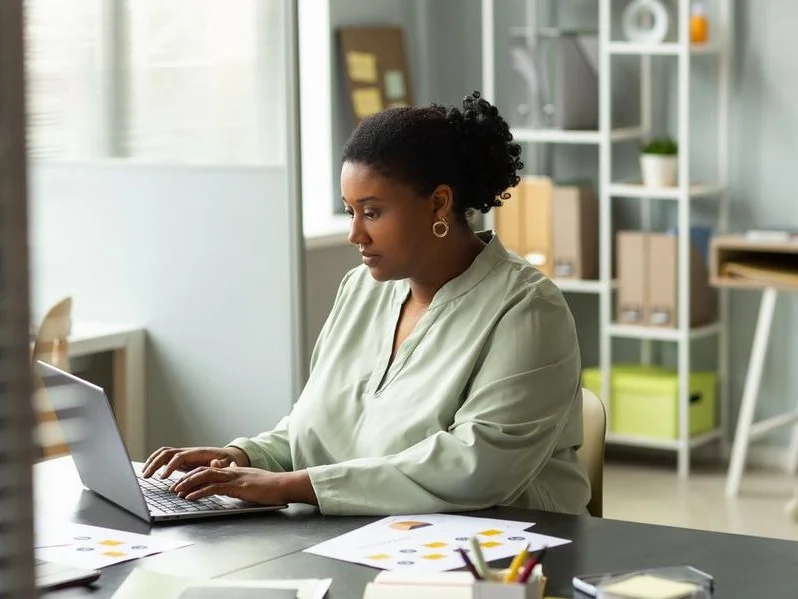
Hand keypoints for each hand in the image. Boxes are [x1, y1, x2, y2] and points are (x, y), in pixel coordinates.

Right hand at [141, 446, 249, 478]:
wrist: (228, 457)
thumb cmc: (227, 461)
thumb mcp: (227, 463)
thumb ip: (221, 465)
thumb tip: (215, 463)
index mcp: (197, 453)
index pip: (179, 457)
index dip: (170, 466)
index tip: (162, 477)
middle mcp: (188, 452)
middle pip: (167, 453)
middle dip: (155, 463)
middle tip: (146, 476)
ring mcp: (184, 455)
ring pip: (164, 453)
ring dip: (152, 461)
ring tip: (144, 474)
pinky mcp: (181, 461)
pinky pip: (165, 459)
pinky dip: (156, 463)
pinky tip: (150, 472)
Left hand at [170, 464, 316, 505]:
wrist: (284, 485)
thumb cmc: (271, 486)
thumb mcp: (250, 480)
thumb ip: (236, 478)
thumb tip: (224, 473)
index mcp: (234, 471)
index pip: (209, 469)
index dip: (194, 475)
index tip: (182, 482)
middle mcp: (232, 471)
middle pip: (203, 471)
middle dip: (186, 478)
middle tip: (173, 487)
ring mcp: (234, 478)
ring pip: (206, 477)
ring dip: (188, 484)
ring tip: (176, 491)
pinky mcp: (238, 487)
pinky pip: (214, 488)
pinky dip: (200, 492)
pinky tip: (190, 497)